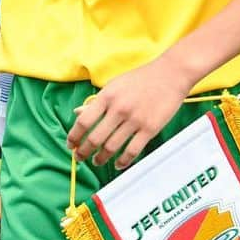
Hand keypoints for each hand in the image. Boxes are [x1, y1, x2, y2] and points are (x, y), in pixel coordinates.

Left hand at [67, 60, 191, 170]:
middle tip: (79, 157)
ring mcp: (134, 120)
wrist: (169, 75)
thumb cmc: (139, 79)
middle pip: (95, 138)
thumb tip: (77, 113)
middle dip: (83, 152)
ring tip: (96, 161)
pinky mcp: (150, 129)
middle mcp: (118, 109)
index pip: (84, 121)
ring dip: (101, 158)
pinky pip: (132, 151)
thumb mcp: (113, 85)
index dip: (74, 136)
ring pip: (112, 147)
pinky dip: (123, 161)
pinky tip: (117, 164)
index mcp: (106, 96)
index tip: (70, 144)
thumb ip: (96, 102)